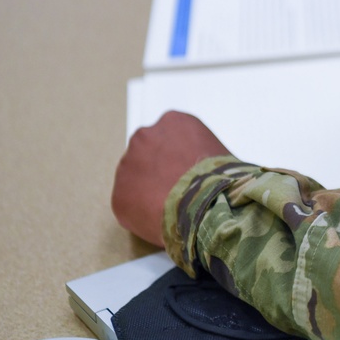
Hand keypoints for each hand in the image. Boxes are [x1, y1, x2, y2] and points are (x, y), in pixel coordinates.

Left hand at [112, 111, 231, 246]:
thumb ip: (199, 151)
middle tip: (178, 189)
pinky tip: (163, 217)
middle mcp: (145, 136)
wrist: (206, 204)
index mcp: (173, 122)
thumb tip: (198, 169)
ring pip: (136, 179)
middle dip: (159, 171)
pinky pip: (130, 205)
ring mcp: (127, 165)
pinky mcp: (119, 195)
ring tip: (173, 206)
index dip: (179, 157)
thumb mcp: (218, 151)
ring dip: (149, 190)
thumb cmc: (220, 179)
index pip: (170, 137)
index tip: (187, 171)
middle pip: (148, 154)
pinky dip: (142, 213)